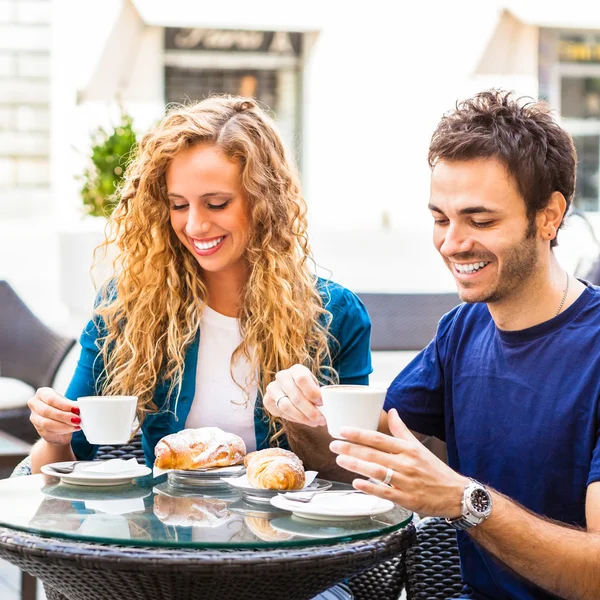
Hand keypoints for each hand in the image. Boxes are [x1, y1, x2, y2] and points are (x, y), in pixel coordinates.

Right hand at [28, 387, 81, 445]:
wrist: (59, 424)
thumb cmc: (63, 409)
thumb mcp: (67, 404)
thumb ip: (71, 405)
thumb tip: (81, 407)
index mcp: (42, 393)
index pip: (51, 399)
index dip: (64, 405)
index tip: (77, 409)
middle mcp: (34, 404)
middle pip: (47, 411)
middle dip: (64, 416)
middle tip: (78, 419)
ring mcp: (34, 417)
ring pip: (47, 423)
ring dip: (64, 425)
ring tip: (77, 425)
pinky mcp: (38, 429)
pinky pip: (49, 431)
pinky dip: (63, 430)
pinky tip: (73, 428)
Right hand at [263, 364, 326, 426]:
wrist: (296, 396)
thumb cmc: (310, 391)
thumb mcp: (317, 388)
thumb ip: (321, 394)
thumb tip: (330, 406)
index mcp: (296, 369)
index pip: (302, 378)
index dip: (313, 392)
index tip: (322, 403)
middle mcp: (282, 376)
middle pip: (295, 396)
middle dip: (310, 411)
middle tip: (321, 420)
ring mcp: (272, 388)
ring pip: (286, 406)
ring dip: (302, 417)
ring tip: (314, 423)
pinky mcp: (267, 400)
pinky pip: (280, 413)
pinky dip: (294, 419)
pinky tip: (303, 420)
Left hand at [329, 409, 467, 517]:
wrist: (455, 494)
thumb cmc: (434, 470)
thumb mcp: (418, 446)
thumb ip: (402, 430)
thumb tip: (392, 411)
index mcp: (407, 449)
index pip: (379, 438)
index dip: (359, 434)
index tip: (343, 430)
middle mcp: (406, 463)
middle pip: (374, 454)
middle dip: (351, 448)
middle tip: (333, 444)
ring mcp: (406, 481)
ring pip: (377, 471)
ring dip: (356, 465)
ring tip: (340, 460)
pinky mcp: (406, 499)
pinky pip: (385, 492)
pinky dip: (370, 487)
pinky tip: (356, 483)